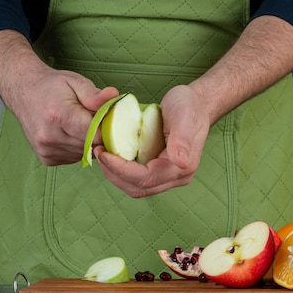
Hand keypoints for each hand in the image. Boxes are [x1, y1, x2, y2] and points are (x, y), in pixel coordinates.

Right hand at [0, 30, 118, 165]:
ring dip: (88, 142)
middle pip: (91, 145)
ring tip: (78, 124)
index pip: (95, 134)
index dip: (107, 129)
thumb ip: (95, 94)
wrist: (23, 92)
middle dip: (98, 134)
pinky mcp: (47, 158)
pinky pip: (74, 158)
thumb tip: (114, 96)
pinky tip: (70, 133)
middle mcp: (50, 136)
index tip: (109, 120)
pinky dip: (77, 148)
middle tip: (93, 118)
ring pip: (84, 154)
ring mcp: (47, 149)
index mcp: (60, 116)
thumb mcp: (75, 82)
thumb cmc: (52, 86)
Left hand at [94, 85, 210, 197]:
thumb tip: (181, 162)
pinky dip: (120, 170)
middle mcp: (175, 177)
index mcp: (181, 167)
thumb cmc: (189, 106)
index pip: (146, 178)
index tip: (103, 153)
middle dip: (114, 174)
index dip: (121, 170)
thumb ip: (183, 140)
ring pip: (135, 187)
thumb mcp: (185, 116)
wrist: (195, 104)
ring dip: (115, 174)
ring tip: (101, 154)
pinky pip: (136, 178)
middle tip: (97, 153)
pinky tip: (110, 155)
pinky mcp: (158, 171)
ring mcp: (167, 177)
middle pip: (138, 188)